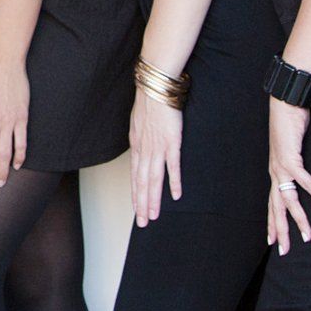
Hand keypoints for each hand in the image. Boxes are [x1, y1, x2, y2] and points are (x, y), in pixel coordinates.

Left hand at [129, 91, 182, 226]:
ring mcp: (157, 147)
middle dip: (142, 203)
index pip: (135, 175)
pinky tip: (175, 196)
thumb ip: (141, 136)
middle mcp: (144, 149)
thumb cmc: (149, 101)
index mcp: (136, 145)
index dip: (136, 193)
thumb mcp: (139, 122)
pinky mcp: (171, 142)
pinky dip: (173, 182)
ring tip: (154, 216)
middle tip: (144, 222)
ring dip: (154, 199)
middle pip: (142, 182)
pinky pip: (172, 166)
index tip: (137, 209)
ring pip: (153, 179)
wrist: (155, 87)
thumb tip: (142, 145)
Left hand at [267, 99, 310, 255]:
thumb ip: (297, 165)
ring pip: (288, 200)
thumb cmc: (290, 127)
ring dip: (300, 219)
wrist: (284, 105)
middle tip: (284, 252)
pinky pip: (304, 181)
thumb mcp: (293, 152)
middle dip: (280, 230)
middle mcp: (275, 173)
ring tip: (308, 237)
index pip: (272, 204)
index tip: (272, 241)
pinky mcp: (291, 159)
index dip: (272, 223)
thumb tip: (304, 175)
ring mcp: (281, 167)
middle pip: (276, 208)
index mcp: (275, 173)